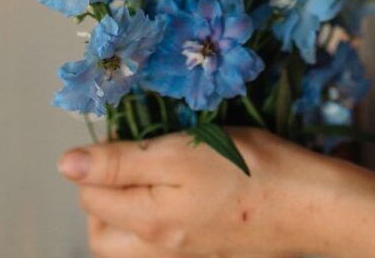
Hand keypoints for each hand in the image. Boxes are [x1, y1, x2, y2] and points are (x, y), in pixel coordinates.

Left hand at [58, 127, 337, 256]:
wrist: (308, 205)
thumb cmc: (249, 170)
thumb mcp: (181, 153)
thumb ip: (121, 162)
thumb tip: (66, 165)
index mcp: (147, 222)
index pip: (90, 193)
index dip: (97, 156)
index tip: (124, 129)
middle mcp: (158, 249)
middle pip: (102, 228)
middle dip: (103, 190)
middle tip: (130, 153)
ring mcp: (183, 255)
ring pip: (129, 240)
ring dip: (126, 207)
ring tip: (152, 172)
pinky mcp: (205, 251)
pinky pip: (161, 244)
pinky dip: (156, 219)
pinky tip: (180, 193)